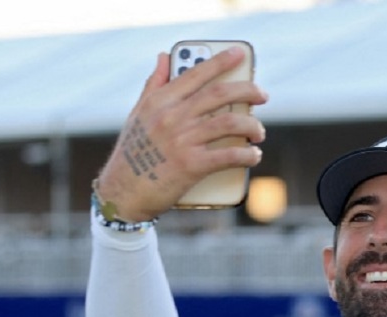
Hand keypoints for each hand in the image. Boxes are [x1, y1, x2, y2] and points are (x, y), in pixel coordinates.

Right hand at [95, 46, 268, 220]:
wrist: (124, 193)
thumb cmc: (132, 154)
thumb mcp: (138, 115)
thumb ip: (154, 85)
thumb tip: (163, 56)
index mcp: (160, 101)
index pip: (195, 73)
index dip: (221, 61)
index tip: (239, 53)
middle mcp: (172, 116)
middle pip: (220, 94)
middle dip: (248, 90)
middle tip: (262, 95)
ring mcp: (183, 140)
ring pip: (230, 122)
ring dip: (252, 125)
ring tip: (259, 132)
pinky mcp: (192, 165)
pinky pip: (230, 155)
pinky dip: (248, 154)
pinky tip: (254, 155)